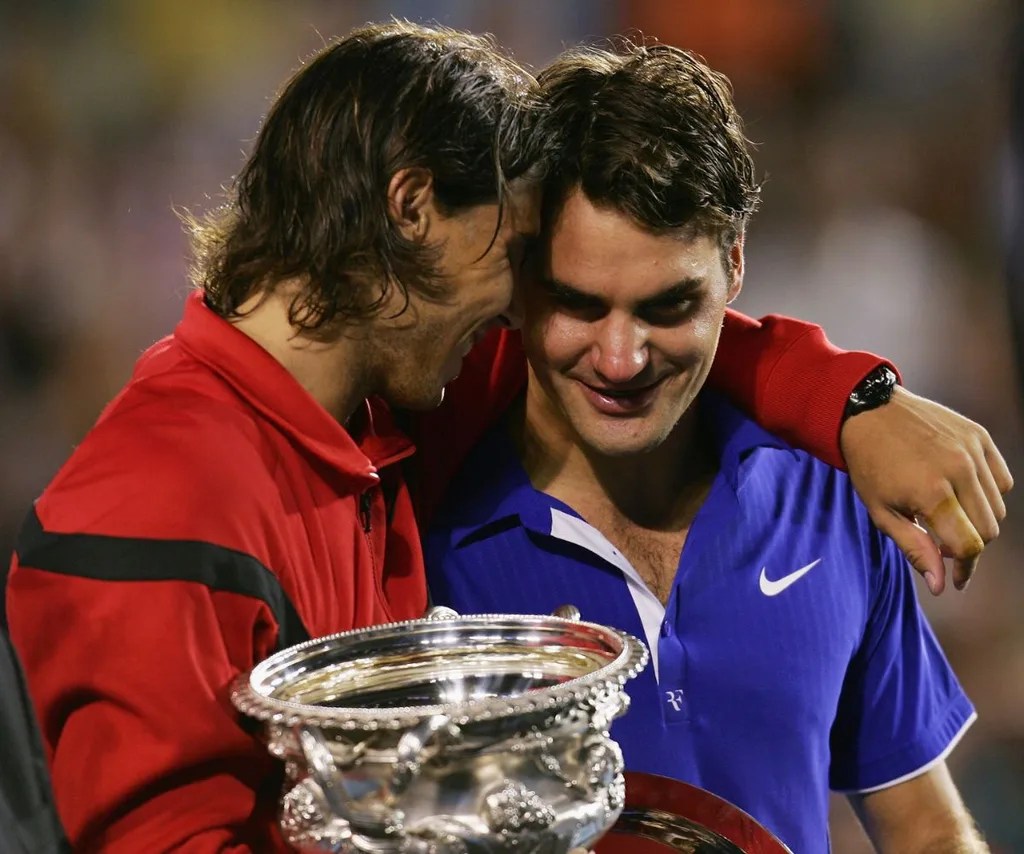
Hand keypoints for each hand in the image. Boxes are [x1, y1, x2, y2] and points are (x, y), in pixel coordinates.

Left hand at [840, 386, 1012, 593]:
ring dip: (978, 519)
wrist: (868, 411)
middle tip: (942, 542)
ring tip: (946, 514)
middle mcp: (960, 470)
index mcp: (933, 492)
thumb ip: (915, 548)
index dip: (965, 568)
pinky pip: (1002, 479)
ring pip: (998, 507)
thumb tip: (940, 585)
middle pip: (989, 530)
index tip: (955, 579)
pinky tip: (960, 491)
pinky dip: (988, 493)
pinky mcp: (979, 436)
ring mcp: (973, 450)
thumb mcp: (881, 511)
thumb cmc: (869, 464)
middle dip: (970, 545)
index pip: (971, 546)